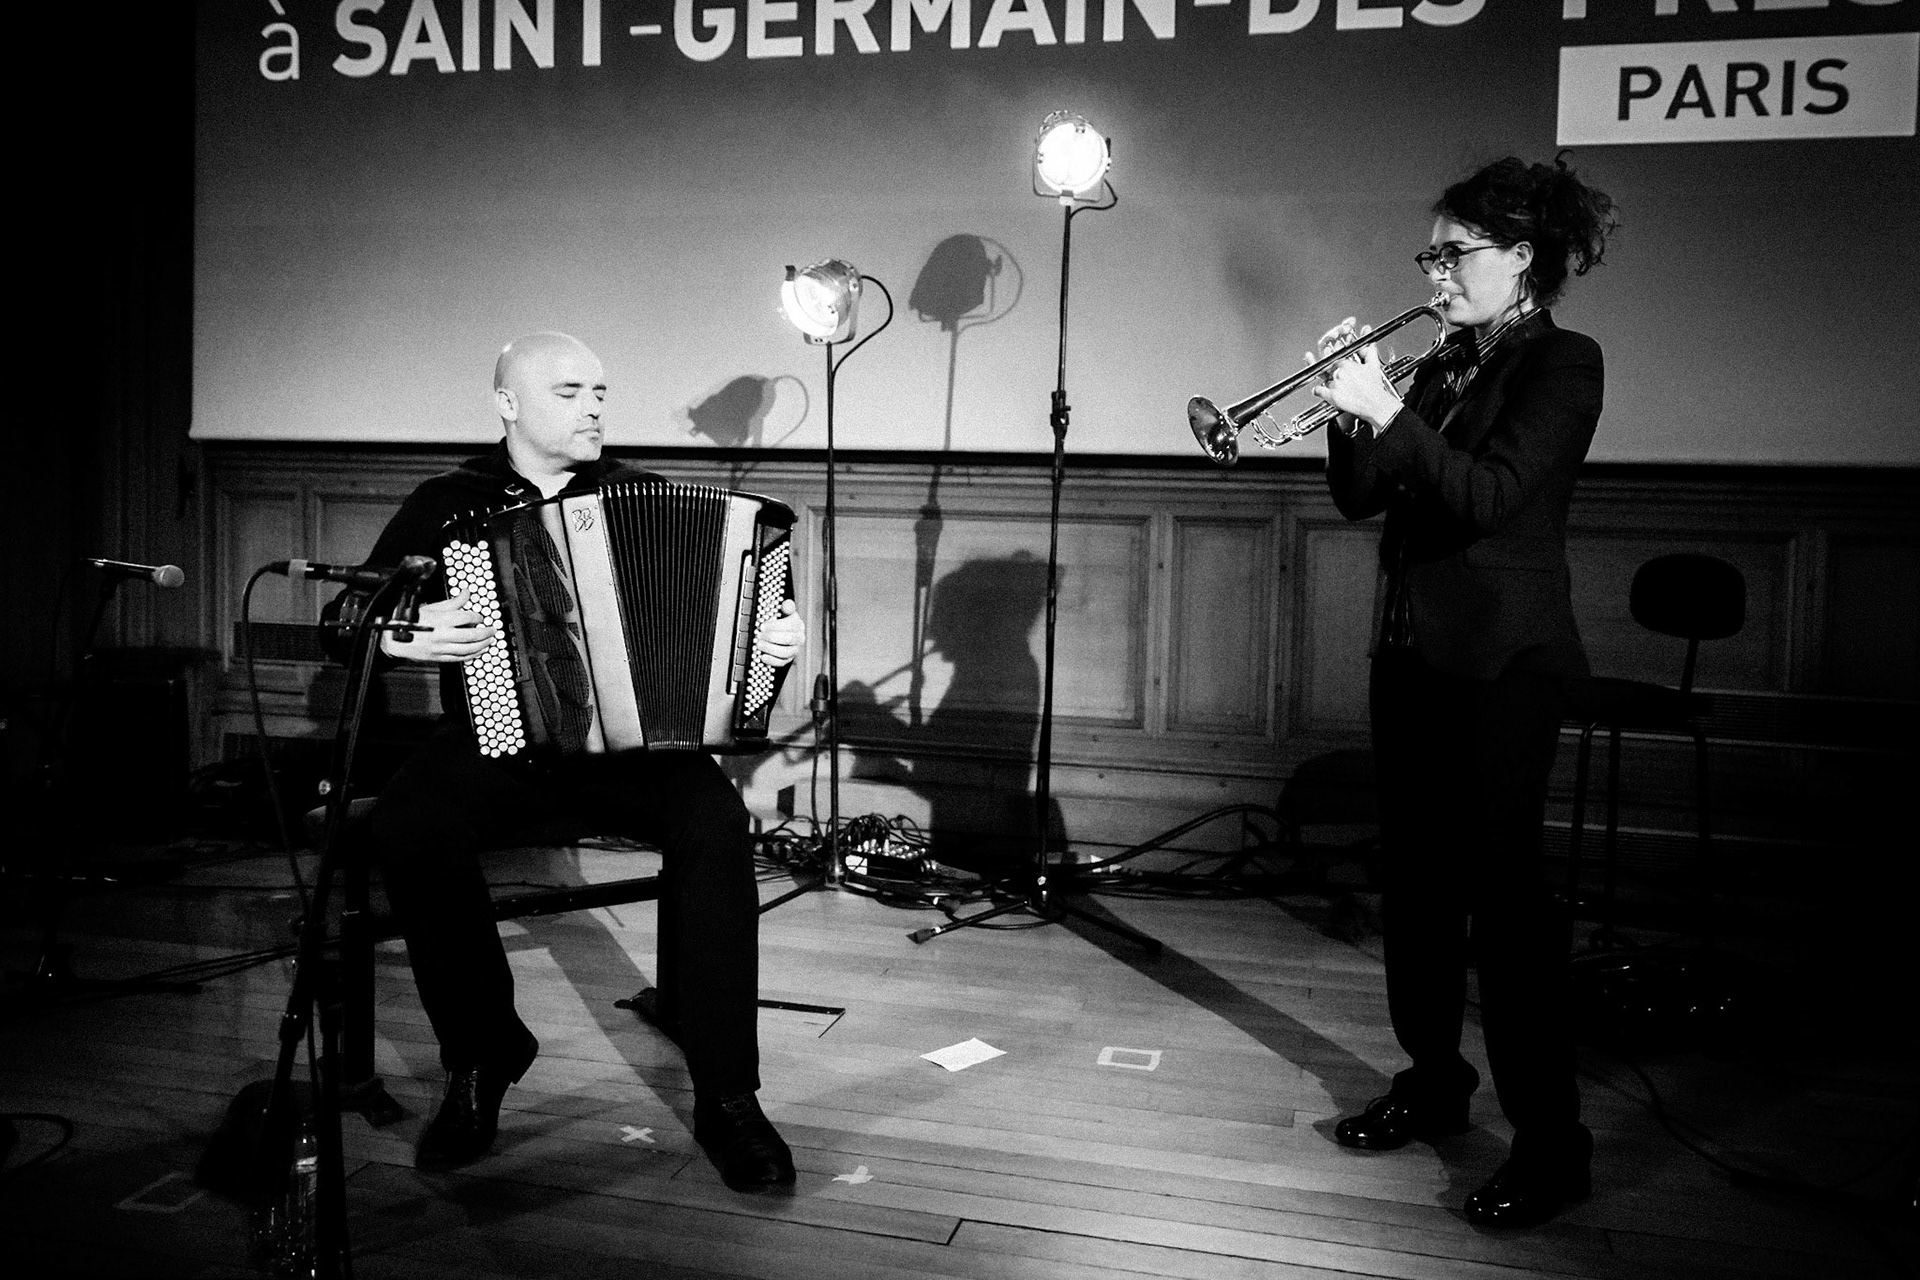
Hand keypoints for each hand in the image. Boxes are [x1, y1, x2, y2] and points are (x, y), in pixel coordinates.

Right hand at [379, 590, 496, 662]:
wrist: (392, 639)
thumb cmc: (409, 620)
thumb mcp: (430, 607)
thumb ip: (452, 602)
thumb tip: (466, 593)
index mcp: (440, 620)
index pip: (467, 617)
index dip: (477, 616)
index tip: (480, 616)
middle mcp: (442, 635)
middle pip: (472, 635)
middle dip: (486, 632)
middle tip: (492, 630)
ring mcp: (440, 648)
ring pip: (468, 648)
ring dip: (482, 645)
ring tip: (489, 641)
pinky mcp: (438, 658)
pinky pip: (460, 658)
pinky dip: (473, 655)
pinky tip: (479, 652)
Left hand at [753, 599, 804, 668]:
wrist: (785, 634)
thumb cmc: (783, 621)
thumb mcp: (785, 612)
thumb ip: (787, 607)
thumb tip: (787, 604)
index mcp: (798, 625)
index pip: (789, 625)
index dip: (775, 626)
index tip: (762, 626)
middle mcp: (799, 638)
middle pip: (788, 639)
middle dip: (771, 637)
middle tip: (759, 635)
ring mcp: (795, 650)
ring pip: (785, 652)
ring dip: (770, 649)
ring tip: (758, 644)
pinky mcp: (789, 660)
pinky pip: (781, 662)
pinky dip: (771, 660)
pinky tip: (763, 656)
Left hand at [1311, 323, 1401, 433]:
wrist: (1374, 404)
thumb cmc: (1374, 387)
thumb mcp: (1373, 364)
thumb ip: (1369, 348)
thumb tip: (1368, 335)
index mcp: (1345, 364)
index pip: (1333, 355)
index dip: (1331, 354)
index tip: (1330, 353)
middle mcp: (1337, 373)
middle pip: (1326, 366)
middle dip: (1326, 364)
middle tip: (1327, 365)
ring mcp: (1333, 384)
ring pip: (1322, 378)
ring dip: (1324, 378)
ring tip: (1328, 378)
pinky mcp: (1331, 396)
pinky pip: (1318, 391)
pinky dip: (1318, 390)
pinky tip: (1320, 390)